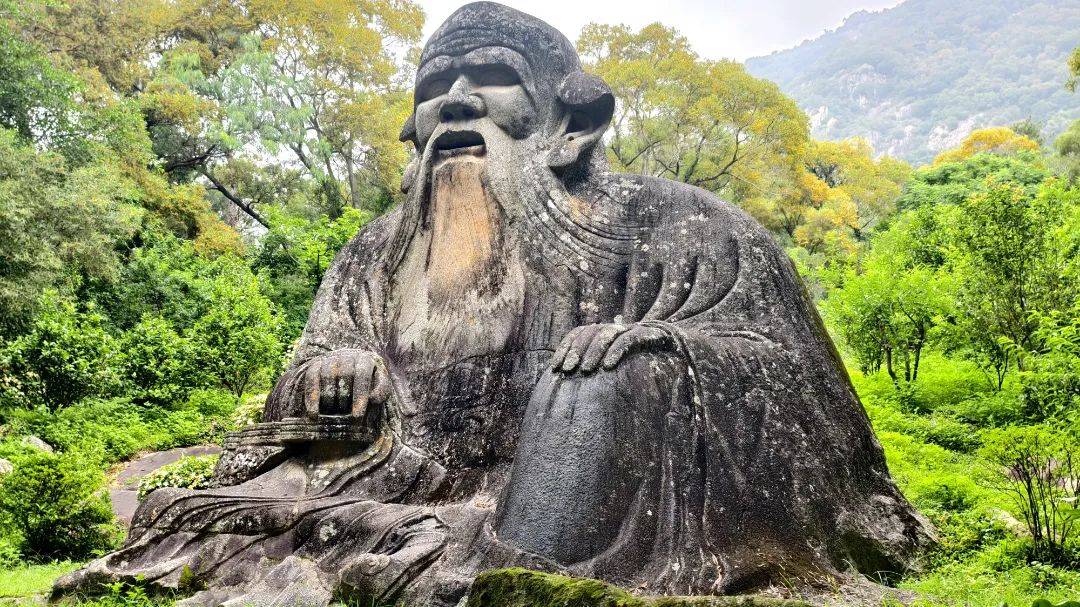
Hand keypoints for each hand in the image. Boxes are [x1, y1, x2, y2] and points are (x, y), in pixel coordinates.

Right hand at [300, 350, 391, 417]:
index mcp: (365, 359)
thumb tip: (373, 399)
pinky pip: (311, 379)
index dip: (359, 395)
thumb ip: (382, 391)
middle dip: (344, 398)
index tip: (357, 416)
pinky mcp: (314, 365)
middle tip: (344, 416)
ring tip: (332, 414)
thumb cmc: (368, 383)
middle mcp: (346, 356)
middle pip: (344, 374)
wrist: (347, 373)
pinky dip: (312, 397)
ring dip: (329, 398)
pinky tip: (313, 413)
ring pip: (328, 376)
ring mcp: (329, 359)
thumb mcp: (379, 385)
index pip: (362, 374)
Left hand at [551, 323, 672, 373]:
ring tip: (585, 371)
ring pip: (608, 333)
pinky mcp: (650, 334)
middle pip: (591, 331)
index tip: (554, 368)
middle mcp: (618, 328)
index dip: (566, 347)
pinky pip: (629, 339)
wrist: (686, 355)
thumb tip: (574, 385)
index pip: (579, 332)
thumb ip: (599, 373)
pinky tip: (608, 367)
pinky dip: (616, 351)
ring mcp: (634, 329)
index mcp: (607, 334)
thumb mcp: (619, 372)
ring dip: (593, 351)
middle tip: (567, 370)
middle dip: (576, 350)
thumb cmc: (647, 370)